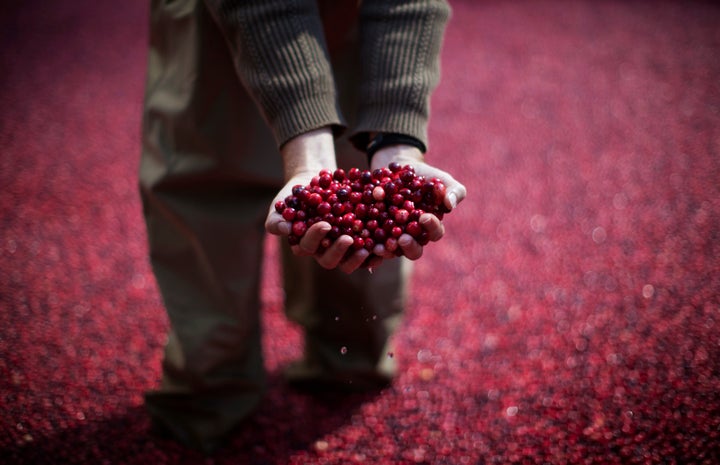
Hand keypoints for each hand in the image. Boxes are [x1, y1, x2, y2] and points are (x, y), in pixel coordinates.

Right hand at [264, 127, 373, 272]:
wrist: (314, 185)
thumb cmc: (295, 197)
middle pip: (329, 260)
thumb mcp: (282, 205)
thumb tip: (286, 230)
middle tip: (348, 238)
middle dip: (338, 251)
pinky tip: (382, 249)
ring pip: (348, 263)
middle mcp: (322, 252)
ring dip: (357, 258)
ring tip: (366, 248)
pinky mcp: (358, 245)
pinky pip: (367, 256)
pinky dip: (374, 255)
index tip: (325, 224)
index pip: (308, 247)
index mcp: (304, 246)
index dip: (316, 239)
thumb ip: (277, 219)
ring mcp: (341, 250)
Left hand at [369, 144, 466, 259]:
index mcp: (430, 227)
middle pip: (414, 250)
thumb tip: (450, 204)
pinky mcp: (375, 232)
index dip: (431, 227)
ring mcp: (393, 236)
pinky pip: (373, 242)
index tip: (424, 216)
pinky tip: (364, 240)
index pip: (434, 233)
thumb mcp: (441, 180)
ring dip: (387, 250)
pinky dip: (369, 243)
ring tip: (381, 246)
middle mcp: (412, 236)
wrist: (398, 167)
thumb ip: (453, 191)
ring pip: (392, 250)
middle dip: (409, 246)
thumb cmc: (425, 176)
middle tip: (403, 238)